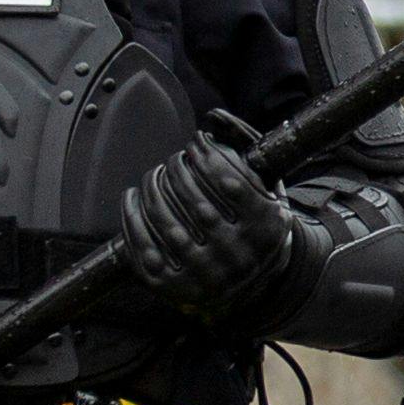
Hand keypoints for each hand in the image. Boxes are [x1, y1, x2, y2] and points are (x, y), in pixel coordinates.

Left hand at [119, 122, 312, 324]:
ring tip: (154, 175)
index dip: (206, 155)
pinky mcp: (175, 287)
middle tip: (174, 159)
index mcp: (265, 232)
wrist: (255, 287)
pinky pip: (143, 246)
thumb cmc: (257, 230)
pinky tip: (133, 198)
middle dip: (176, 170)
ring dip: (152, 189)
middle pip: (195, 202)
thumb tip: (215, 117)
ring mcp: (204, 275)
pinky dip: (132, 217)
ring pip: (166, 222)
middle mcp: (237, 257)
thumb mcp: (271, 194)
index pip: (230, 183)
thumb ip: (249, 152)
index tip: (197, 143)